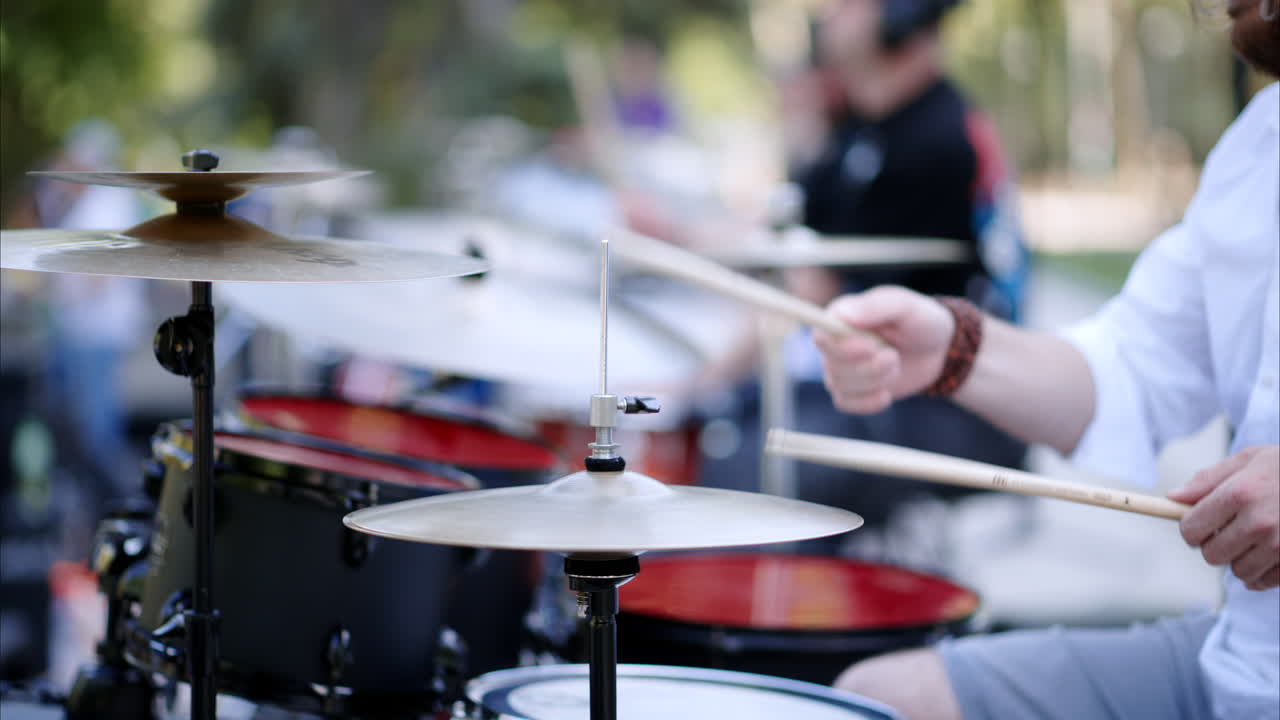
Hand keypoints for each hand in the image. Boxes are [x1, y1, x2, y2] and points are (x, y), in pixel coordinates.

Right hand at [813, 286, 953, 413]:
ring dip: (875, 380)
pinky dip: (868, 401)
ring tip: (895, 365)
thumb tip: (844, 313)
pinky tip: (886, 393)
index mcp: (842, 315)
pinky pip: (845, 403)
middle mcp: (834, 342)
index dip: (841, 346)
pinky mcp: (849, 390)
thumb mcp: (906, 306)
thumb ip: (876, 306)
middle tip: (894, 356)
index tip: (870, 348)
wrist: (937, 351)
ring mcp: (838, 368)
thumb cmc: (919, 321)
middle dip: (869, 366)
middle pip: (832, 364)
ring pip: (841, 385)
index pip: (821, 334)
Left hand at [1170, 446, 1279, 590]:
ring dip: (1239, 559)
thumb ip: (1208, 480)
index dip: (1191, 528)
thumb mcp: (1249, 460)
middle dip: (1214, 544)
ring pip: (1238, 572)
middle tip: (1229, 530)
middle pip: (1212, 555)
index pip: (1192, 529)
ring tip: (1253, 539)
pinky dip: (1261, 573)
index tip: (1199, 524)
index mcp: (1240, 494)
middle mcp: (1259, 522)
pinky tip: (1269, 553)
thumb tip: (1173, 498)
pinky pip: (1264, 582)